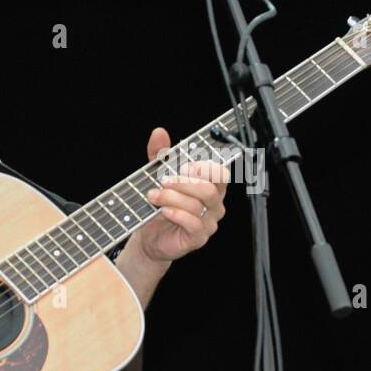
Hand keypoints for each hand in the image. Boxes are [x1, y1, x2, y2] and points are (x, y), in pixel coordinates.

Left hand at [134, 126, 227, 262]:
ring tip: (154, 195)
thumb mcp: (157, 176)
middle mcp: (214, 205)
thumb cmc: (160, 205)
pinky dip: (176, 214)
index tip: (185, 166)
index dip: (205, 168)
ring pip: (197, 205)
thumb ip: (160, 155)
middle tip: (163, 180)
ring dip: (172, 197)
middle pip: (209, 189)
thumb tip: (159, 132)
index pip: (221, 174)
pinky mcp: (198, 238)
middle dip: (183, 182)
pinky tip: (163, 210)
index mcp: (211, 187)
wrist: (150, 237)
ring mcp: (208, 223)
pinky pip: (193, 223)